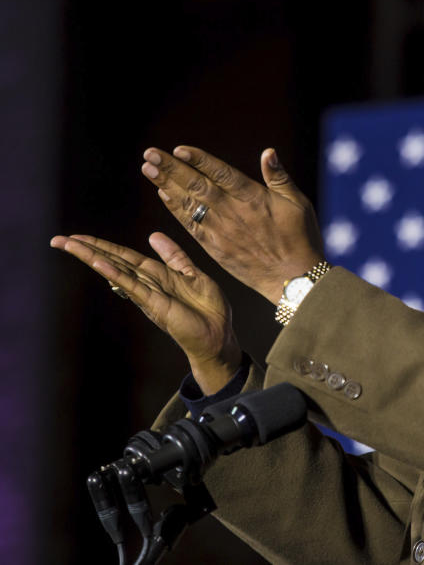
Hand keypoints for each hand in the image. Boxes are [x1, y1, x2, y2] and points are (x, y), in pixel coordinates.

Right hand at [50, 232, 241, 394]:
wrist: (218, 335)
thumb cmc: (207, 309)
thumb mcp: (192, 274)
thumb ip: (173, 256)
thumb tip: (153, 235)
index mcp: (156, 275)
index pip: (124, 256)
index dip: (103, 245)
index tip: (77, 236)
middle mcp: (147, 283)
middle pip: (113, 261)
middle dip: (87, 249)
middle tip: (58, 239)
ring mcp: (148, 294)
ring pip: (116, 271)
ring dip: (92, 257)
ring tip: (69, 244)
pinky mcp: (155, 304)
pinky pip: (132, 286)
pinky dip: (115, 274)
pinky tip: (98, 263)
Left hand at [140, 146, 323, 302]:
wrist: (293, 279)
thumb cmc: (301, 238)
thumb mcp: (297, 203)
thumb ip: (279, 177)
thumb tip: (268, 152)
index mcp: (253, 198)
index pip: (221, 174)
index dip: (199, 160)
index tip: (178, 149)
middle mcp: (233, 213)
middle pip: (197, 186)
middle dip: (172, 169)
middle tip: (150, 154)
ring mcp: (221, 231)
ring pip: (189, 204)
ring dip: (166, 185)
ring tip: (148, 168)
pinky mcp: (215, 247)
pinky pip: (191, 225)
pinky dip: (176, 210)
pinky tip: (163, 195)